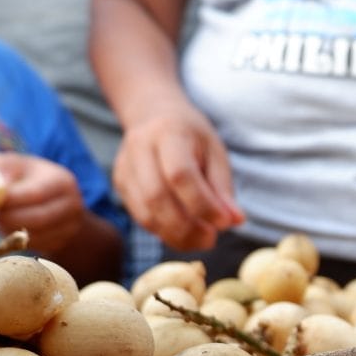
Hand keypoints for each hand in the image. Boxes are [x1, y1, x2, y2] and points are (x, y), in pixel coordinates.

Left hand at [0, 153, 88, 253]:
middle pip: (38, 218)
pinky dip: (18, 240)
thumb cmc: (23, 177)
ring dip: (10, 230)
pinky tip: (9, 228)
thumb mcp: (11, 165)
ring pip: (36, 235)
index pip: (35, 194)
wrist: (50, 197)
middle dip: (8, 219)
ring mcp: (71, 226)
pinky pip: (36, 246)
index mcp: (61, 180)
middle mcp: (72, 204)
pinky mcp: (63, 242)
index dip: (9, 201)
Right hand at [113, 101, 244, 251]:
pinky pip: (141, 218)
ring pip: (146, 214)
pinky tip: (184, 234)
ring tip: (202, 240)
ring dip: (177, 236)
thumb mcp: (215, 152)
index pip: (180, 175)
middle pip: (158, 197)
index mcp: (168, 133)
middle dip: (188, 227)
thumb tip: (235, 221)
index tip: (225, 222)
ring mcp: (125, 167)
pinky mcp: (120, 184)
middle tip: (212, 239)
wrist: (154, 115)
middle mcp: (139, 148)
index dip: (203, 205)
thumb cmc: (192, 136)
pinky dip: (165, 232)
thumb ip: (223, 188)